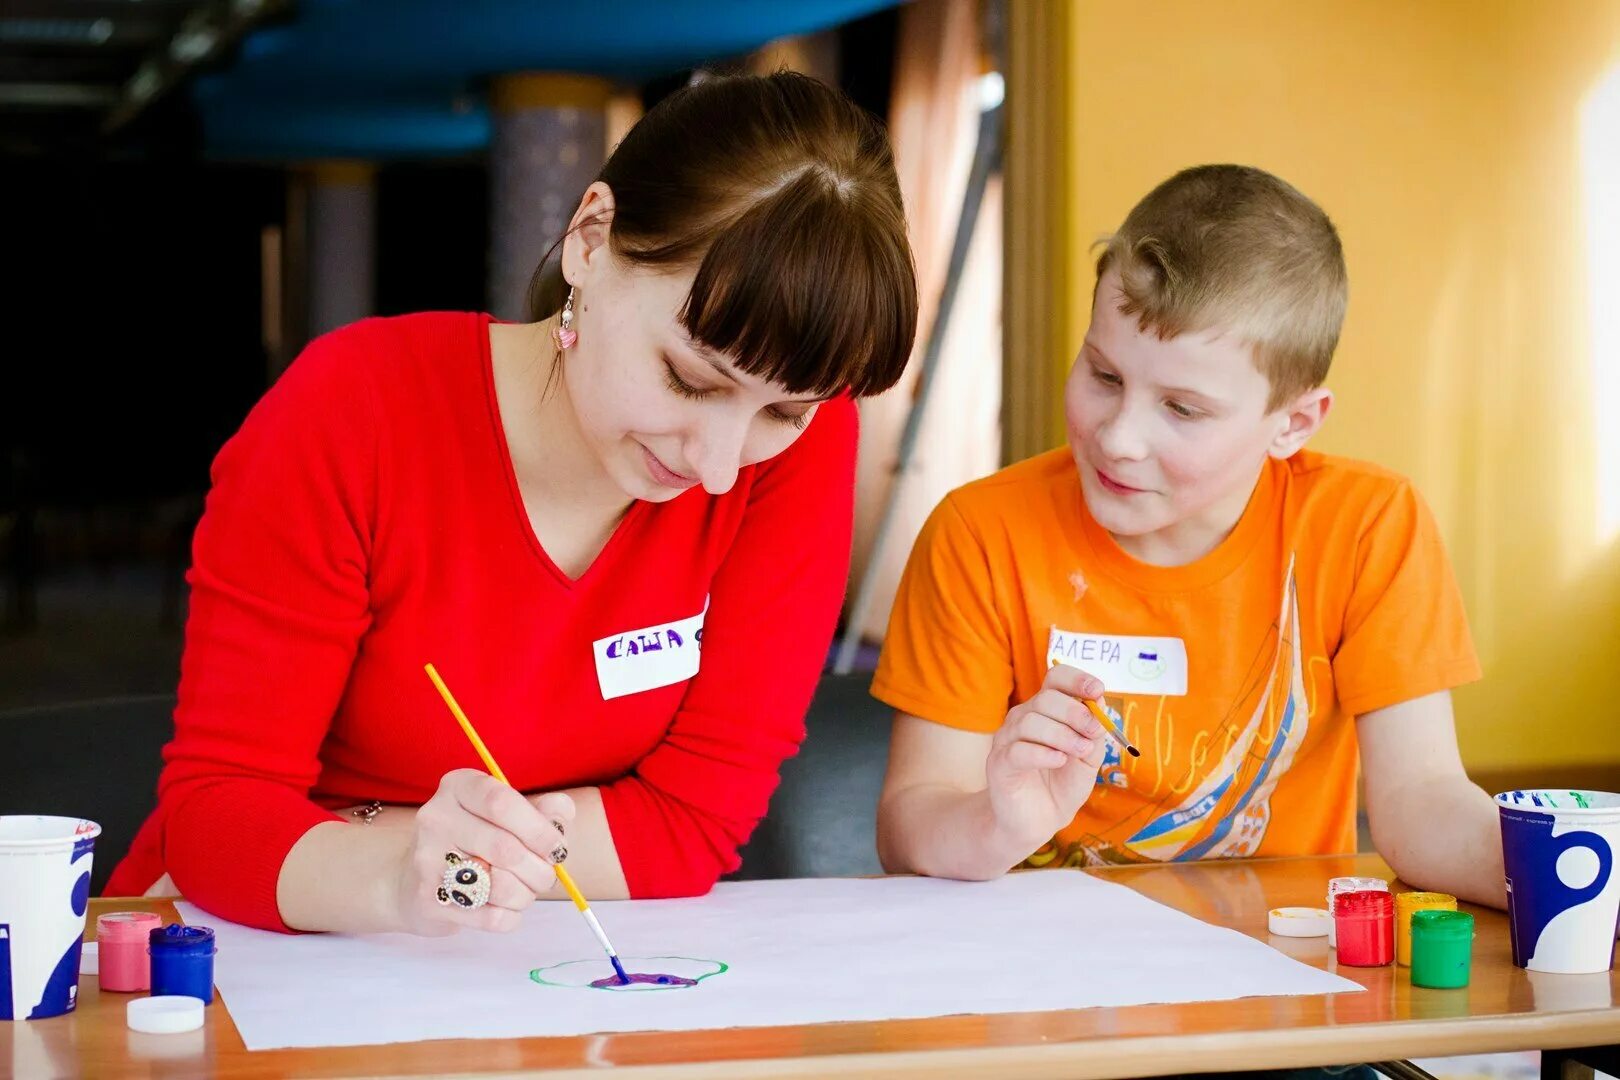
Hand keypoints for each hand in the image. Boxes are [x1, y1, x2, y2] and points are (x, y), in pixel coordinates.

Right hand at [391, 770, 574, 934]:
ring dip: (526, 895)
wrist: (414, 880)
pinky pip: (491, 917)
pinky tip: (505, 907)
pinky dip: (511, 916)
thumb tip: (560, 816)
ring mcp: (427, 860)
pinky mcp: (429, 900)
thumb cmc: (478, 839)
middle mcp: (436, 818)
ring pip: (500, 886)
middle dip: (540, 869)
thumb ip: (545, 809)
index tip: (557, 848)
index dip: (539, 829)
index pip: (502, 803)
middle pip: (505, 849)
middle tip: (546, 875)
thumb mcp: (511, 813)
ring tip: (524, 890)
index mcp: (459, 787)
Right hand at [984, 664, 1108, 856]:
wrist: (1038, 821)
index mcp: (1046, 711)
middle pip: (1046, 698)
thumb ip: (1094, 732)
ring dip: (1063, 735)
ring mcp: (1007, 740)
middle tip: (1095, 733)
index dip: (1077, 679)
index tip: (1097, 691)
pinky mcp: (999, 764)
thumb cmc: (1062, 785)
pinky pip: (1018, 750)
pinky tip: (1060, 761)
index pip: (1056, 679)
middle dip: (1076, 713)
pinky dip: (1043, 753)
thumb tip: (1099, 703)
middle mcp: (1023, 718)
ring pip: (1031, 722)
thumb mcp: (1088, 758)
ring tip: (1081, 752)